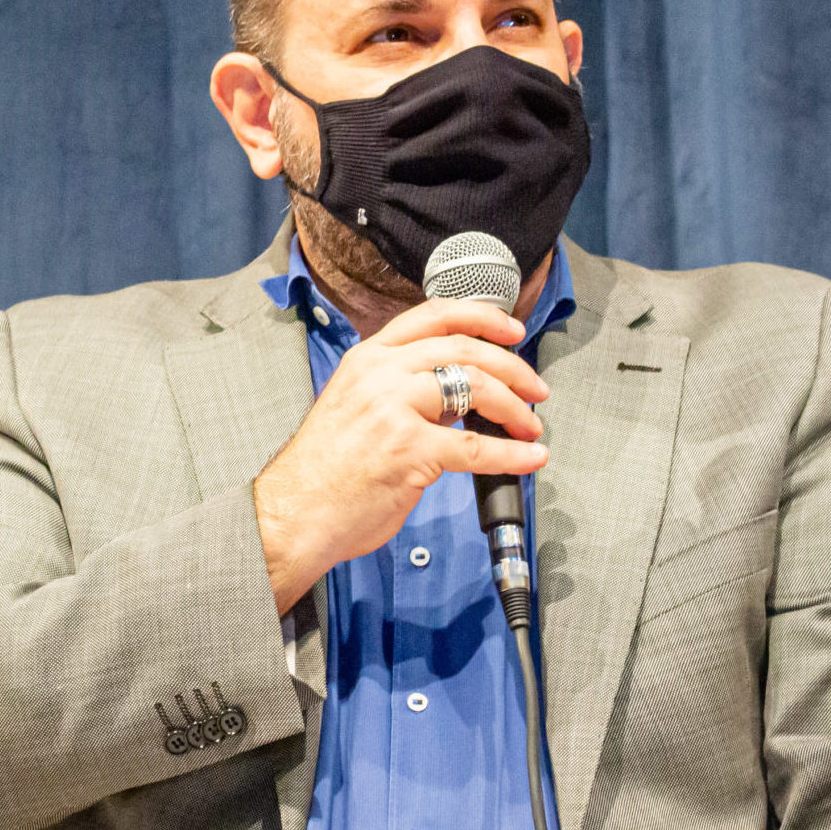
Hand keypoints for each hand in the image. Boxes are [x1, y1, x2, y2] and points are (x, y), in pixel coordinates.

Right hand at [253, 298, 549, 613]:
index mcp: (368, 359)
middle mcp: (381, 374)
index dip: (482, 317)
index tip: (512, 330)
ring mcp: (394, 409)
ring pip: (477, 388)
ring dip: (516, 407)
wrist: (295, 513)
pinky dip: (512, 454)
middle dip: (513, 366)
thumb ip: (399, 390)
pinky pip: (476, 447)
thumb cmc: (324, 471)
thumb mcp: (355, 406)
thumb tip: (456, 395)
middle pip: (465, 348)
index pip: (434, 316)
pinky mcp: (409, 451)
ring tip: (531, 426)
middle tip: (536, 387)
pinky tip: (528, 458)